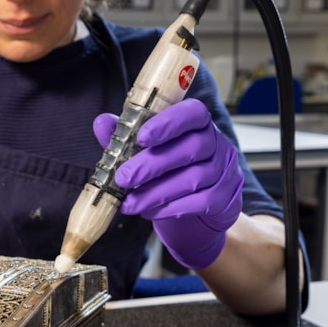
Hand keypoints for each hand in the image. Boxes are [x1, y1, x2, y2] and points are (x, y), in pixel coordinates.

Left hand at [93, 98, 242, 269]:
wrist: (198, 214)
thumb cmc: (170, 173)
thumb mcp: (146, 153)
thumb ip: (126, 136)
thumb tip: (102, 122)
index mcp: (198, 123)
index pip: (192, 113)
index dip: (168, 123)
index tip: (141, 137)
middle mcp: (217, 143)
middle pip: (190, 148)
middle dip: (152, 164)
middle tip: (122, 178)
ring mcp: (225, 171)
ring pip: (193, 178)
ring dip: (155, 192)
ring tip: (129, 203)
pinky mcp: (225, 199)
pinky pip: (199, 203)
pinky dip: (170, 208)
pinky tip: (149, 211)